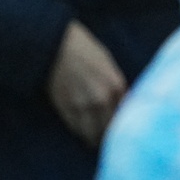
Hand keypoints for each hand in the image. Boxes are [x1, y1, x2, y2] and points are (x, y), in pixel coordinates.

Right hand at [46, 20, 126, 147]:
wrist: (53, 43)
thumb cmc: (81, 48)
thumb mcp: (106, 62)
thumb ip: (116, 86)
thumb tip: (123, 106)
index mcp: (116, 85)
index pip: (125, 117)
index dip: (121, 124)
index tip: (117, 126)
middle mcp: (102, 99)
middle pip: (110, 130)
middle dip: (107, 133)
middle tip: (104, 132)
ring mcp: (83, 105)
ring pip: (93, 135)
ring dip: (94, 136)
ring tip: (92, 134)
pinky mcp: (65, 108)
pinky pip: (77, 130)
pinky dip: (80, 131)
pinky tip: (80, 126)